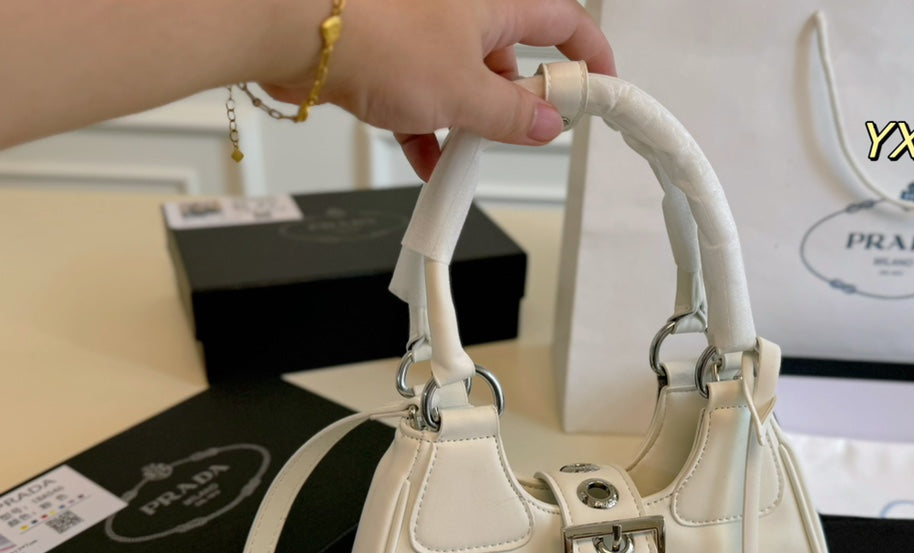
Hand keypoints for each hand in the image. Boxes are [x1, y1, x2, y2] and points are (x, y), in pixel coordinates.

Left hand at [261, 0, 614, 179]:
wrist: (297, 33)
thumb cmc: (378, 37)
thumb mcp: (466, 93)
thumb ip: (514, 115)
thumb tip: (547, 125)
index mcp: (494, 2)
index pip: (562, 21)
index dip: (589, 55)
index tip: (602, 86)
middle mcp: (462, 10)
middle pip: (510, 60)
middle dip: (517, 104)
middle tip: (521, 136)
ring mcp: (424, 32)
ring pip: (463, 82)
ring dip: (468, 123)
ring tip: (463, 155)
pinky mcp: (389, 54)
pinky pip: (423, 95)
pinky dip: (428, 128)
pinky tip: (428, 160)